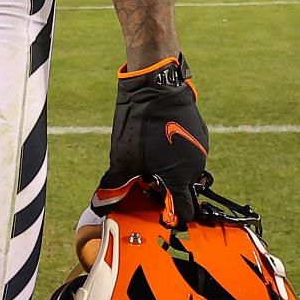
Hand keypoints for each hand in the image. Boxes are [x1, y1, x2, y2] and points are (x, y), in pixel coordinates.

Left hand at [93, 55, 209, 228]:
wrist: (156, 85)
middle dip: (164, 187)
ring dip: (168, 169)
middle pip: (181, 189)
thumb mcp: (123, 158)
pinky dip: (174, 152)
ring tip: (147, 158)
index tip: (157, 211)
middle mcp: (196, 167)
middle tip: (143, 179)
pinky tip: (157, 140)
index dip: (170, 214)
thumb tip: (99, 205)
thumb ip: (115, 185)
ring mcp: (200, 148)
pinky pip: (187, 151)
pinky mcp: (200, 132)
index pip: (184, 211)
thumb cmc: (141, 124)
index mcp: (180, 179)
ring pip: (184, 169)